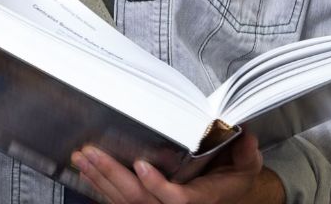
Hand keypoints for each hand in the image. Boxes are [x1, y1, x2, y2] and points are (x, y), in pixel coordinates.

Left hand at [72, 132, 280, 203]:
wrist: (227, 194)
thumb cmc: (233, 178)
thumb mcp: (248, 165)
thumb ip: (246, 152)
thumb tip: (244, 133)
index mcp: (201, 199)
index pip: (176, 199)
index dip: (156, 186)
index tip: (140, 165)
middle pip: (140, 200)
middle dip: (113, 176)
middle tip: (92, 153)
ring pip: (125, 202)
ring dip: (101, 179)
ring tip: (83, 158)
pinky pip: (120, 202)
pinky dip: (102, 187)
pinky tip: (88, 171)